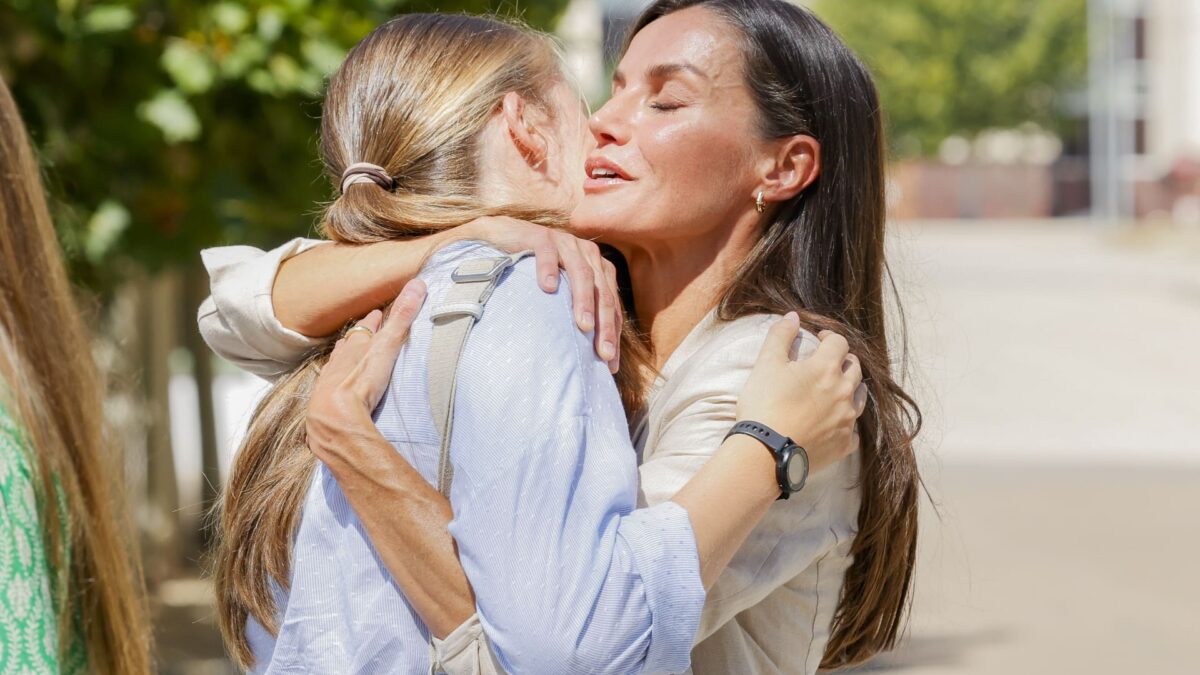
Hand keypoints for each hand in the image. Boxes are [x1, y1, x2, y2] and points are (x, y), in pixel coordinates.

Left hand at [305, 279, 427, 470]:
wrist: (334, 415)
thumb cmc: (361, 380)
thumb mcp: (387, 346)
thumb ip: (402, 317)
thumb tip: (417, 283)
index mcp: (355, 346)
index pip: (364, 328)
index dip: (373, 320)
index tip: (377, 313)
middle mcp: (340, 360)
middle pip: (348, 343)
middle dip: (357, 337)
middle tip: (363, 331)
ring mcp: (329, 381)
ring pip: (336, 363)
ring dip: (344, 358)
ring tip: (347, 354)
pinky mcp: (325, 401)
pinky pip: (329, 386)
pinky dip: (335, 381)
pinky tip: (335, 386)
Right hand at [465, 216, 621, 372]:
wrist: (502, 238)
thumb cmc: (532, 272)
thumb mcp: (560, 293)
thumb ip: (575, 311)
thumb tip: (587, 354)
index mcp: (597, 268)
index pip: (610, 304)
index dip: (613, 334)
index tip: (611, 365)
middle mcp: (586, 254)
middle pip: (602, 292)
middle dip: (605, 324)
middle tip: (604, 353)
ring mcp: (565, 243)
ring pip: (581, 273)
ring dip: (583, 301)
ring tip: (584, 326)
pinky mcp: (540, 237)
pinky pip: (547, 253)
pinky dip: (549, 269)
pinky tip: (548, 288)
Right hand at [736, 313, 866, 473]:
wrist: (765, 453)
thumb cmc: (764, 405)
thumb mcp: (766, 363)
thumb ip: (780, 335)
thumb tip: (793, 316)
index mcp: (826, 368)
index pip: (839, 342)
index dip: (829, 336)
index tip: (819, 338)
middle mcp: (843, 391)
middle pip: (855, 367)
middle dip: (843, 360)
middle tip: (828, 362)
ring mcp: (846, 419)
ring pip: (860, 397)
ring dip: (850, 388)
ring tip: (835, 389)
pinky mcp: (844, 444)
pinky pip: (854, 431)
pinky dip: (846, 423)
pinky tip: (835, 423)